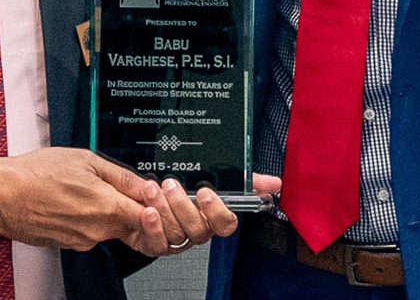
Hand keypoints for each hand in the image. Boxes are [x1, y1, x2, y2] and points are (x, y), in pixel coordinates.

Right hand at [0, 148, 162, 251]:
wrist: (3, 195)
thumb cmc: (36, 174)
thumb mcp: (86, 160)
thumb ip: (121, 175)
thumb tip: (144, 184)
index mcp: (106, 206)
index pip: (148, 215)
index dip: (155, 205)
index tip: (152, 194)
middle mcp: (98, 229)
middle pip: (131, 223)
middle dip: (132, 206)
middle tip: (119, 185)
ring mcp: (83, 240)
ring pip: (110, 227)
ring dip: (108, 211)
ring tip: (87, 188)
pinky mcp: (70, 244)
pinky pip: (91, 232)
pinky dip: (90, 218)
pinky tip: (74, 200)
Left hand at [146, 173, 284, 255]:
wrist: (144, 196)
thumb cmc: (183, 188)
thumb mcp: (214, 175)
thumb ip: (246, 180)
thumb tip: (275, 183)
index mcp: (212, 216)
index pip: (224, 224)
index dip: (216, 211)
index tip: (205, 192)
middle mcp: (196, 230)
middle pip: (198, 229)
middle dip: (183, 205)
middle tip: (171, 184)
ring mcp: (176, 239)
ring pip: (176, 232)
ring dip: (164, 208)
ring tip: (152, 188)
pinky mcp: (155, 244)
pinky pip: (157, 243)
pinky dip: (152, 226)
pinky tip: (147, 211)